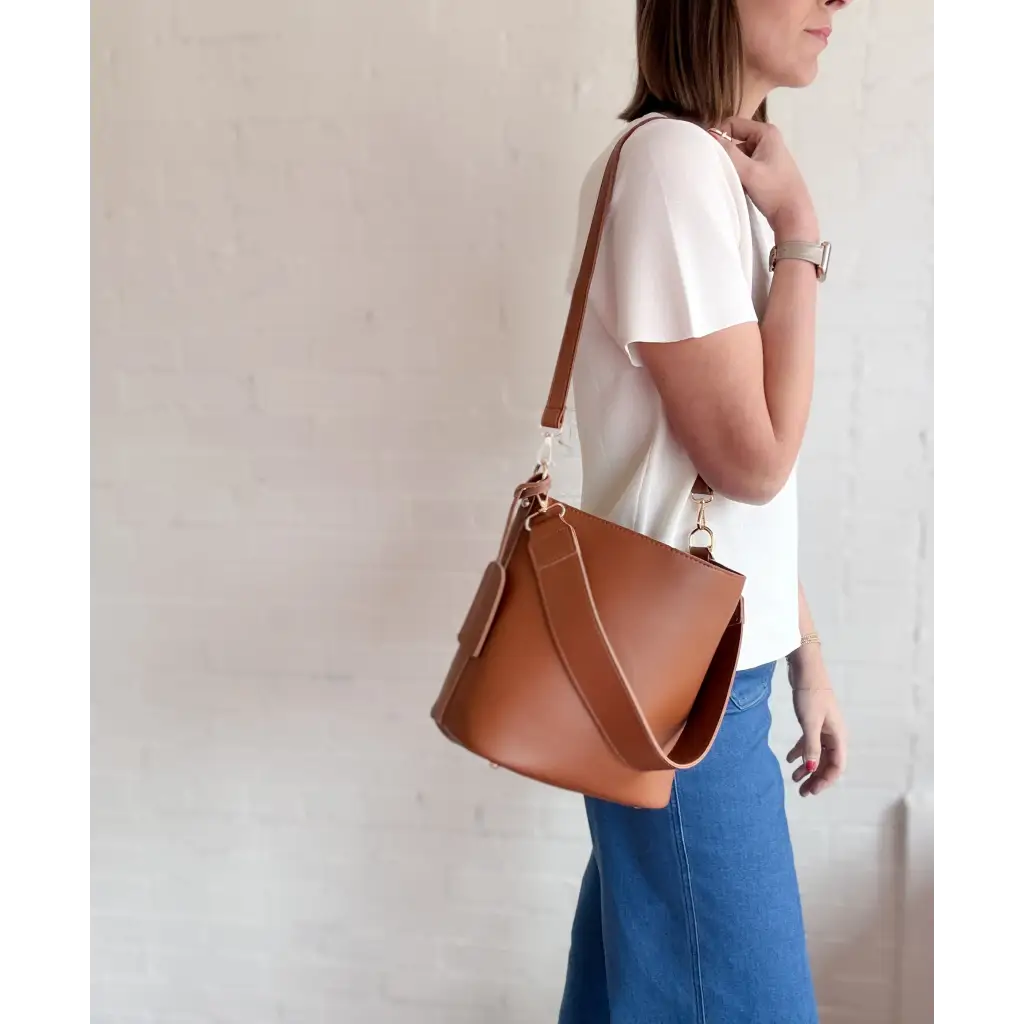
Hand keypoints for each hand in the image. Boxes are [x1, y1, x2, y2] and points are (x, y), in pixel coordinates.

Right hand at [711, 118, 818, 238]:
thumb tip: (708, 137)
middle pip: (735, 138)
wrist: (793, 214)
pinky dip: (738, 172)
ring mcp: (766, 153)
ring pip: (738, 153)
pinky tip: (739, 185)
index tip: (712, 155)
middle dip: (726, 153)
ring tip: (732, 179)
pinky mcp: (765, 167)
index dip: (719, 137)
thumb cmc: (773, 191)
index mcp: (766, 132)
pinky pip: (744, 163)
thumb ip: (728, 153)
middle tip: (721, 170)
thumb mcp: (748, 171)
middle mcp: (767, 138)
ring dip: (732, 165)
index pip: (732, 123)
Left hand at [785, 645, 846, 797]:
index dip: (826, 780)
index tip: (812, 791)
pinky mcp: (813, 720)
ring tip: (793, 779)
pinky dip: (800, 751)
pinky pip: (809, 741)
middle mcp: (834, 733)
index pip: (837, 765)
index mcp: (838, 735)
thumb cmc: (810, 694)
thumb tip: (810, 770)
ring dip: (807, 767)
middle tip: (801, 792)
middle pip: (827, 761)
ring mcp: (824, 726)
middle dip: (815, 777)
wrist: (805, 668)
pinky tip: (789, 759)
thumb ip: (811, 746)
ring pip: (817, 753)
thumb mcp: (809, 722)